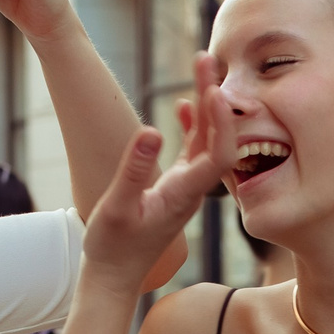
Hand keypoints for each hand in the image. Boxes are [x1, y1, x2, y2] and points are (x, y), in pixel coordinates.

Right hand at [82, 55, 224, 284]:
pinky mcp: (175, 187)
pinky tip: (181, 105)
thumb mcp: (116, 206)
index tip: (213, 88)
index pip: (217, 154)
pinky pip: (192, 151)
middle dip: (214, 96)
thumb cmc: (112, 247)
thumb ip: (134, 170)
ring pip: (206, 140)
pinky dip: (191, 125)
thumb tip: (152, 130)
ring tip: (200, 66)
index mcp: (184, 194)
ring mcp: (186, 187)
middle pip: (217, 138)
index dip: (220, 121)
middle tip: (205, 57)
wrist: (114, 277)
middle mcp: (192, 189)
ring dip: (205, 104)